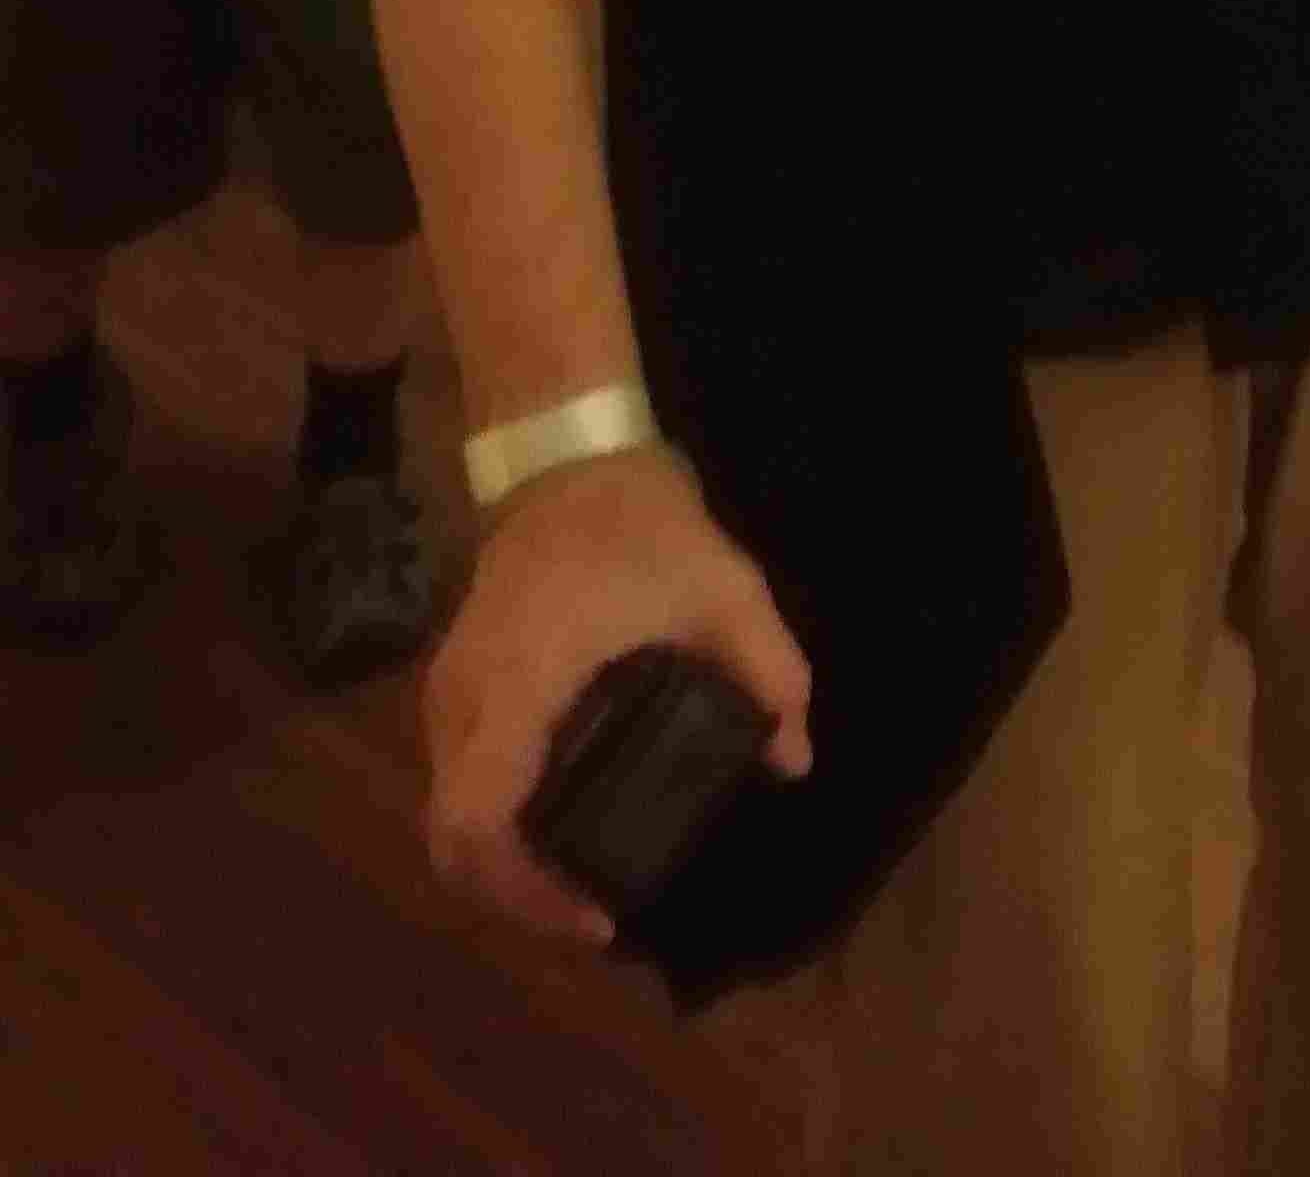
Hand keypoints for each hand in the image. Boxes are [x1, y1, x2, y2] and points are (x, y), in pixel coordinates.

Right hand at [423, 442, 810, 946]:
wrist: (569, 458)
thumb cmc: (639, 525)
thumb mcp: (724, 590)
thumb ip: (771, 674)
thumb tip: (794, 760)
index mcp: (517, 687)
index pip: (479, 822)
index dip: (526, 892)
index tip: (594, 918)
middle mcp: (463, 703)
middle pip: (451, 842)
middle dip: (515, 898)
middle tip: (591, 919)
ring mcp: (448, 694)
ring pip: (447, 816)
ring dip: (502, 865)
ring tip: (579, 888)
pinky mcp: (455, 686)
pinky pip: (458, 781)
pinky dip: (495, 824)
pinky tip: (556, 830)